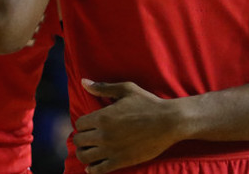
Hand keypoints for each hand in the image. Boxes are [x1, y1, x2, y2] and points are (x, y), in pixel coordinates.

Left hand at [72, 79, 187, 173]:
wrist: (169, 122)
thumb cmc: (148, 103)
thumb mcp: (126, 90)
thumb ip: (103, 88)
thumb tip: (83, 82)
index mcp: (103, 116)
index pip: (79, 124)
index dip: (83, 124)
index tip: (90, 125)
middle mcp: (103, 134)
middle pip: (79, 140)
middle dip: (81, 139)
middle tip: (88, 138)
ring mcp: (111, 149)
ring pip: (84, 157)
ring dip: (83, 154)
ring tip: (89, 152)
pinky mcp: (121, 161)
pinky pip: (98, 170)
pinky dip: (92, 170)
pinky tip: (92, 167)